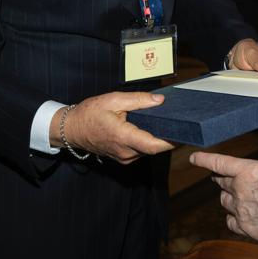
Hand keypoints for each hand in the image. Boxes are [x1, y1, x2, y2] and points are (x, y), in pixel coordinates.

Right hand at [52, 91, 174, 164]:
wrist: (71, 129)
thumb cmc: (89, 114)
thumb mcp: (113, 100)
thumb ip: (138, 100)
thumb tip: (159, 100)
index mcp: (123, 137)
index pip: (154, 145)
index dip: (172, 141)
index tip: (186, 132)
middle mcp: (125, 152)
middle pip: (154, 147)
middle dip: (168, 135)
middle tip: (181, 121)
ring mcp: (124, 157)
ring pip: (148, 149)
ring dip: (157, 137)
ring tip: (168, 122)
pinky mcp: (123, 158)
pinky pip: (141, 150)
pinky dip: (148, 140)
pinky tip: (151, 128)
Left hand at [191, 131, 257, 246]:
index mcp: (248, 172)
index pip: (219, 163)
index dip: (204, 159)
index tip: (194, 157)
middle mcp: (239, 191)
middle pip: (222, 181)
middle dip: (222, 177)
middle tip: (226, 175)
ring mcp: (240, 211)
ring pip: (225, 201)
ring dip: (228, 196)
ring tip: (238, 195)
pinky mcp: (245, 228)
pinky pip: (231, 220)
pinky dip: (233, 216)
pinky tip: (241, 215)